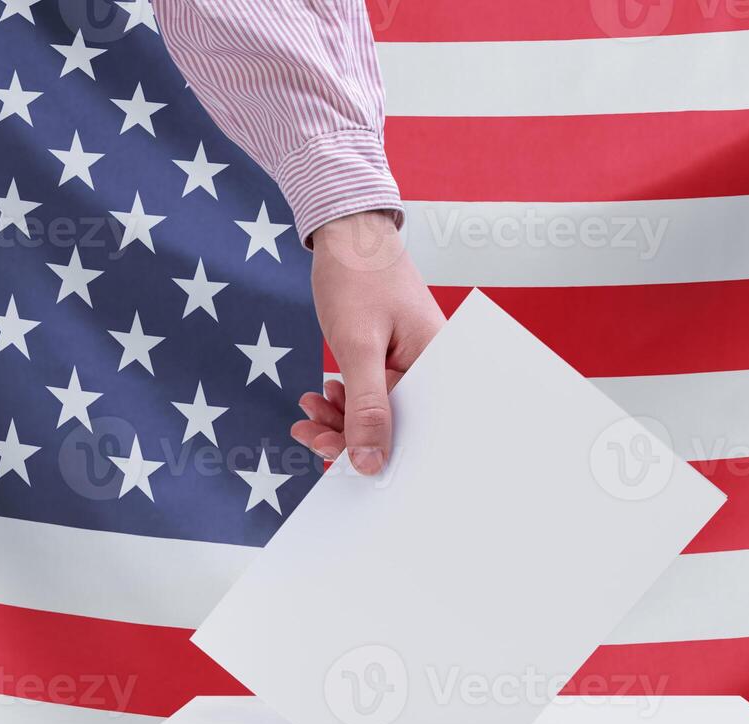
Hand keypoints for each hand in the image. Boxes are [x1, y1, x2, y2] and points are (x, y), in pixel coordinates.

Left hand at [292, 210, 443, 474]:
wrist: (346, 231)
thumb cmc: (358, 275)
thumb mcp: (357, 346)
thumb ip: (366, 407)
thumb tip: (369, 462)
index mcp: (440, 365)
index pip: (421, 430)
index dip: (385, 454)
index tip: (344, 467)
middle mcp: (432, 369)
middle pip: (398, 425)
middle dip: (352, 436)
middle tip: (312, 437)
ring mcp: (410, 365)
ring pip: (379, 412)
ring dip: (341, 419)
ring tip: (308, 413)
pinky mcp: (390, 360)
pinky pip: (370, 393)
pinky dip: (342, 400)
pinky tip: (319, 398)